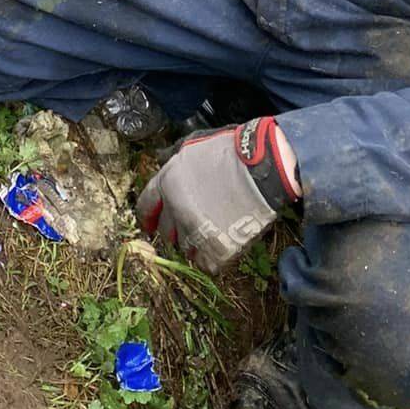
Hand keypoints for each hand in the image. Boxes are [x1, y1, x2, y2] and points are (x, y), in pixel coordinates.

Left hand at [135, 116, 300, 272]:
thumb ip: (174, 159)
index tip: (151, 225)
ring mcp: (196, 230)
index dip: (149, 217)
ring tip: (213, 232)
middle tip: (193, 224)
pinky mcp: (216, 248)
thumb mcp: (194, 144)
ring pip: (186, 248)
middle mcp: (176, 208)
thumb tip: (160, 160)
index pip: (145, 207)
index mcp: (168, 182)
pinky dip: (212, 258)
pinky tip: (222, 245)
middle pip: (166, 232)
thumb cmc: (233, 151)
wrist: (264, 167)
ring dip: (196, 243)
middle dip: (176, 230)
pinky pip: (206, 264)